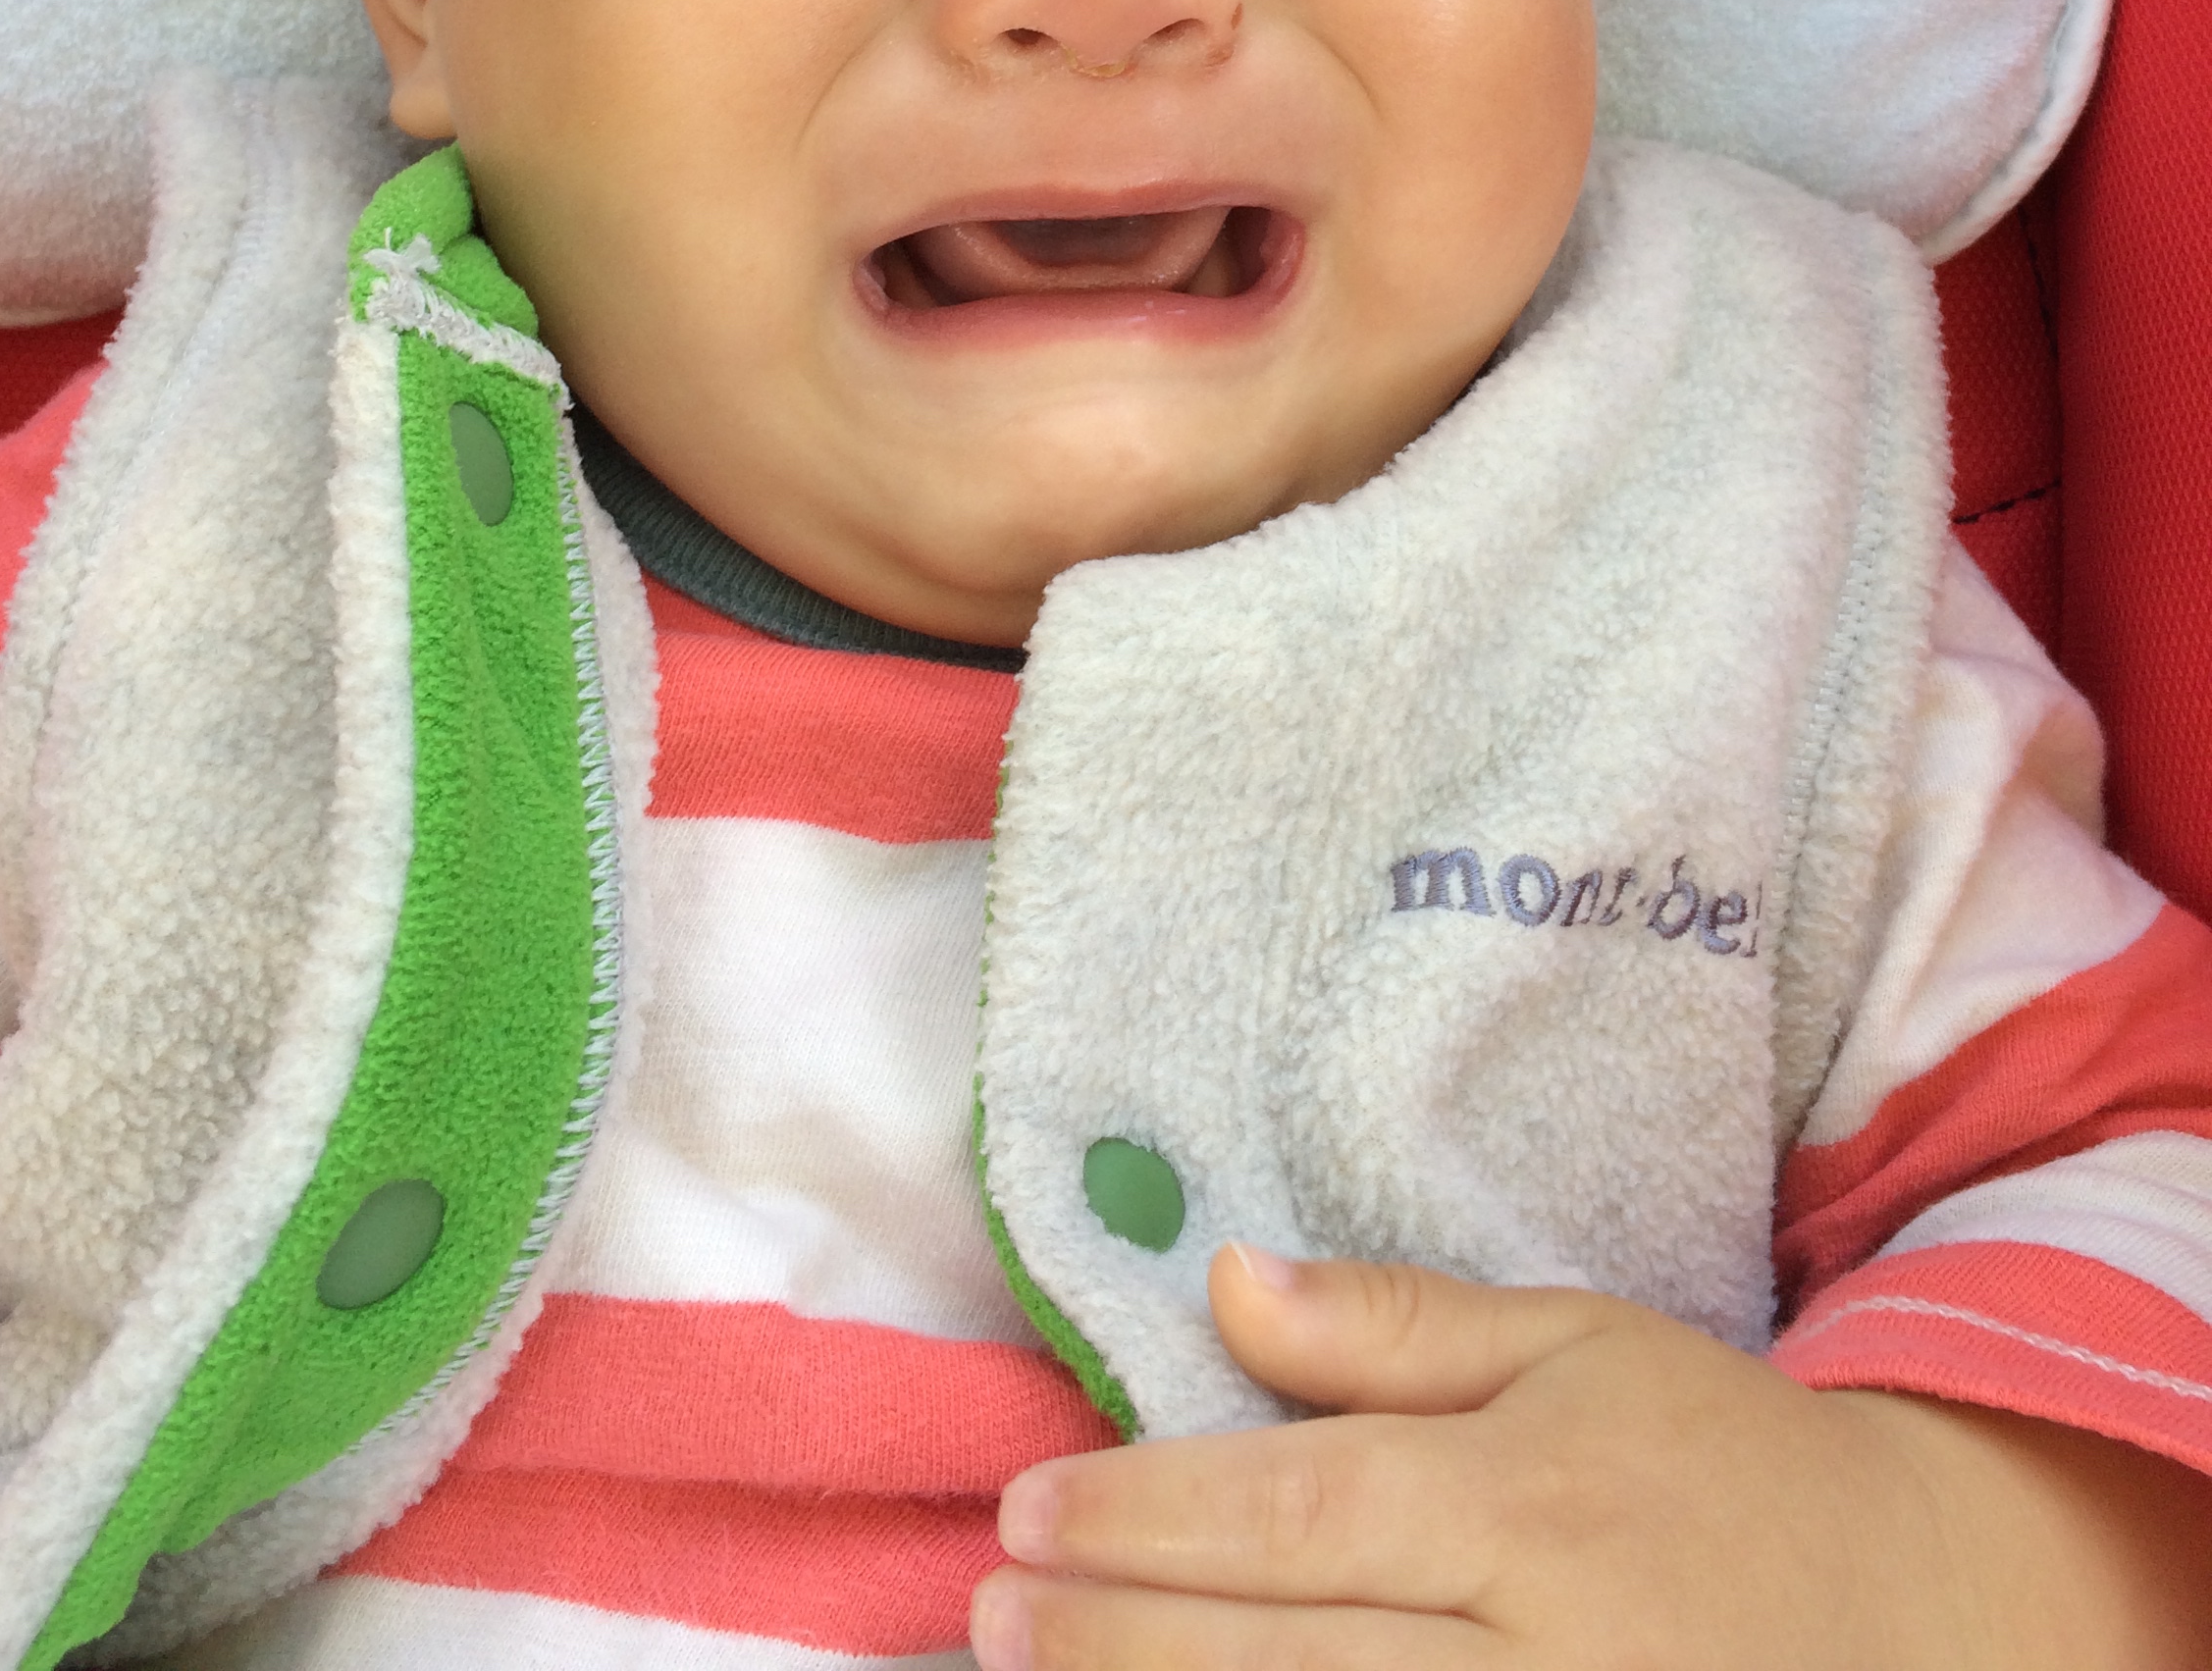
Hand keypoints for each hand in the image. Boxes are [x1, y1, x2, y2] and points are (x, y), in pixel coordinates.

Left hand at [970, 1245, 2211, 1670]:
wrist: (1922, 1624)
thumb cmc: (1723, 1467)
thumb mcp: (1581, 1346)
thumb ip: (1400, 1328)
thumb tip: (1228, 1280)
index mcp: (1537, 1505)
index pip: (1304, 1511)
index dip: (1153, 1517)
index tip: (1032, 1509)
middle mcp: (1544, 1653)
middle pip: (1292, 1656)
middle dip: (1123, 1638)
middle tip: (992, 1610)